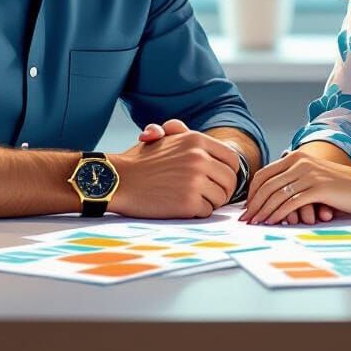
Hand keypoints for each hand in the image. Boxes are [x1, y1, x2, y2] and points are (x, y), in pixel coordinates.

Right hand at [109, 118, 239, 218]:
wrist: (119, 180)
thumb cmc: (141, 161)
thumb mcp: (165, 138)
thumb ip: (189, 139)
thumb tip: (208, 152)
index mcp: (196, 140)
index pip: (231, 159)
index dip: (228, 172)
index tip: (220, 180)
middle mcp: (199, 158)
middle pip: (230, 180)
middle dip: (223, 190)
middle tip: (210, 195)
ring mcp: (195, 180)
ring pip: (221, 198)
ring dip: (210, 202)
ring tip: (193, 200)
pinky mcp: (188, 202)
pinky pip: (207, 212)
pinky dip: (198, 212)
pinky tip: (182, 207)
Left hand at [238, 148, 350, 223]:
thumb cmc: (340, 187)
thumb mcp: (313, 177)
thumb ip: (293, 182)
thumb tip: (269, 199)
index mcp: (295, 157)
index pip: (264, 174)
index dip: (252, 192)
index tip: (246, 208)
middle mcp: (299, 162)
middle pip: (266, 184)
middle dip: (253, 204)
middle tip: (245, 220)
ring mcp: (308, 174)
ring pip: (276, 194)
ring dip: (263, 211)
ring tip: (255, 224)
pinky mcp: (318, 188)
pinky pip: (291, 202)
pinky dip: (278, 213)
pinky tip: (272, 222)